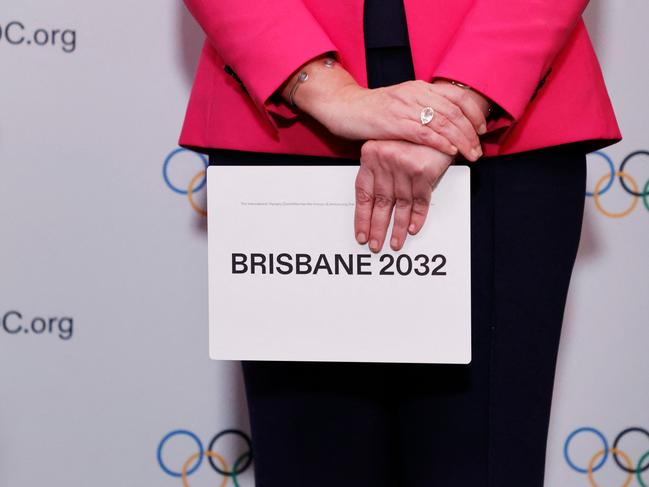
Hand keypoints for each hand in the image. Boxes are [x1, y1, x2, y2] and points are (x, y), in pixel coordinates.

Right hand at [315, 80, 484, 161]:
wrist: (344, 107)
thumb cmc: (372, 109)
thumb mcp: (402, 102)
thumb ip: (422, 108)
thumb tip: (445, 122)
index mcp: (420, 88)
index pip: (457, 97)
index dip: (473, 114)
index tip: (481, 129)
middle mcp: (416, 94)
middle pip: (454, 112)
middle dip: (471, 133)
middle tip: (478, 149)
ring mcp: (405, 108)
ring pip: (443, 123)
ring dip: (461, 140)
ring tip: (470, 154)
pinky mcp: (394, 123)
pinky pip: (424, 133)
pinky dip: (440, 143)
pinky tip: (450, 151)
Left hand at [354, 139, 453, 252]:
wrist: (437, 117)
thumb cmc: (412, 134)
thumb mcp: (388, 145)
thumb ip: (380, 169)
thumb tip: (374, 200)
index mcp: (371, 156)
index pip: (363, 194)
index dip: (362, 217)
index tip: (361, 233)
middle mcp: (384, 161)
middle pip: (380, 203)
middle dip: (377, 228)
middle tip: (375, 245)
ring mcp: (403, 166)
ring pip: (399, 205)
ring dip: (398, 228)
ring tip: (395, 243)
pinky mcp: (423, 171)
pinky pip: (419, 200)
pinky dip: (417, 216)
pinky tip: (412, 229)